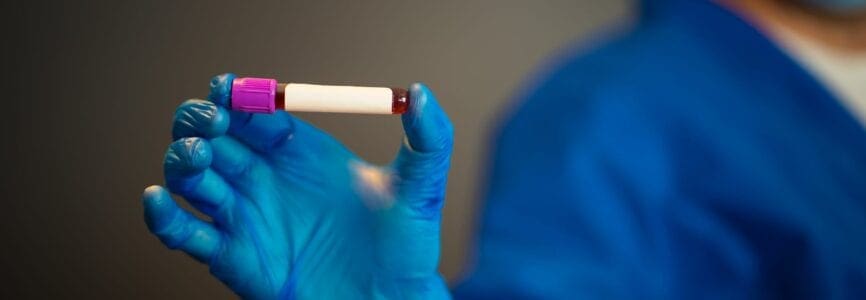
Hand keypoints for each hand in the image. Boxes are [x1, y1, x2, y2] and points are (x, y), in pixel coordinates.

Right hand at [142, 73, 452, 298]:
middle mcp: (264, 176)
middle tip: (212, 122)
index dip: (237, 95)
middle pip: (209, 134)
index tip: (234, 90)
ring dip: (181, 161)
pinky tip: (158, 200)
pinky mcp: (230, 256)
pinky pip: (183, 232)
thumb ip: (427, 139)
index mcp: (299, 149)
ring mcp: (243, 215)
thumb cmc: (407, 247)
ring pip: (189, 177)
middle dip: (199, 120)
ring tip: (200, 159)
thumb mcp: (422, 190)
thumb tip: (419, 92)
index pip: (253, 109)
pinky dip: (161, 217)